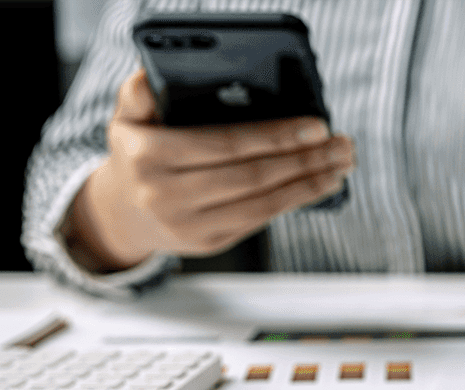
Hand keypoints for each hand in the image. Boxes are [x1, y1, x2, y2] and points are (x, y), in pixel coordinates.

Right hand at [64, 68, 355, 271]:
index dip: (275, 136)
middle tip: (341, 145)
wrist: (122, 213)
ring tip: (340, 166)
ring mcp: (187, 225)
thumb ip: (141, 92)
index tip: (316, 124)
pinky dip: (292, 202)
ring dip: (309, 185)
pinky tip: (317, 185)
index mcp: (149, 156)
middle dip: (305, 160)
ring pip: (261, 204)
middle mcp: (166, 195)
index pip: (225, 144)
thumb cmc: (138, 154)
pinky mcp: (207, 244)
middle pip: (252, 176)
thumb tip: (161, 70)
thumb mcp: (127, 117)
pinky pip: (257, 220)